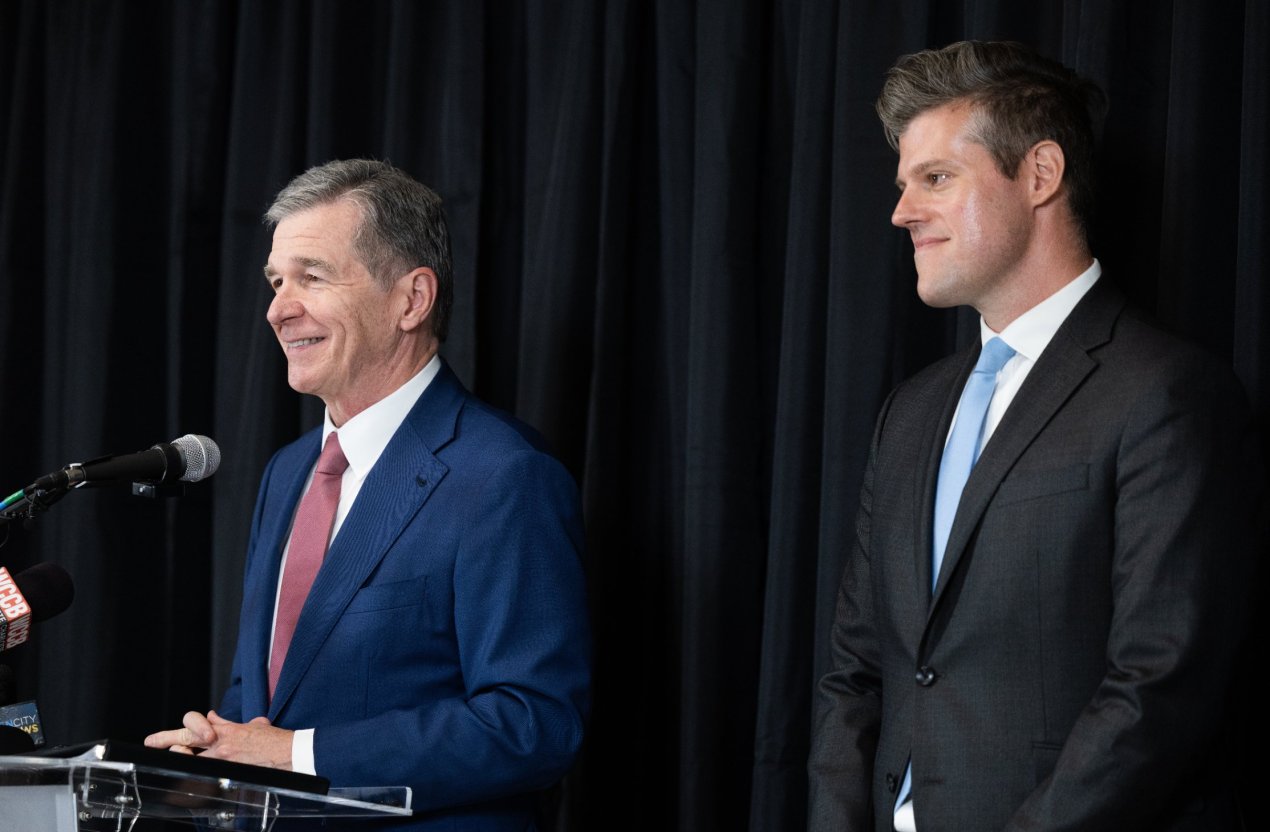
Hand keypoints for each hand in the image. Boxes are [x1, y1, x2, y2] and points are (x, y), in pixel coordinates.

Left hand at [145, 710, 293, 769]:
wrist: (290, 752)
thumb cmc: (276, 741)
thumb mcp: (253, 725)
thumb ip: (230, 724)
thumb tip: (215, 717)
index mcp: (228, 729)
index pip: (199, 722)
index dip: (186, 726)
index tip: (176, 732)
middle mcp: (221, 742)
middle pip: (187, 736)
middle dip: (167, 738)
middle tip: (152, 741)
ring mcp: (223, 758)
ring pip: (191, 758)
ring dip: (182, 758)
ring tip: (175, 756)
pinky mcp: (228, 772)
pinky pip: (205, 775)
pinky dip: (196, 778)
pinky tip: (186, 784)